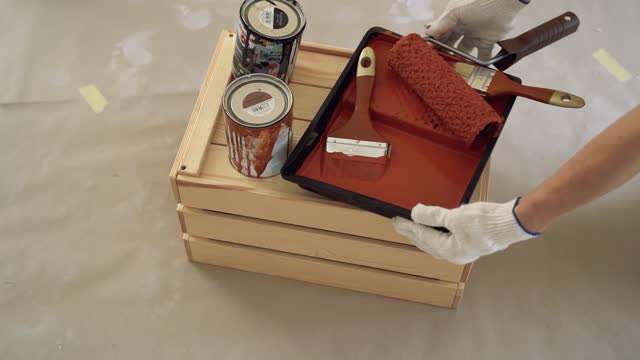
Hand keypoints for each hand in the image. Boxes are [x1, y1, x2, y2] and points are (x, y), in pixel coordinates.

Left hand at [392, 198, 538, 263]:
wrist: (512, 223)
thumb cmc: (486, 223)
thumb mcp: (456, 217)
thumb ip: (433, 216)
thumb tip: (415, 213)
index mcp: (450, 251)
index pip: (422, 237)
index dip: (408, 227)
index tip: (395, 220)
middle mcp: (455, 254)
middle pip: (427, 243)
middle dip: (412, 233)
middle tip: (399, 223)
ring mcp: (463, 249)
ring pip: (436, 242)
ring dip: (423, 234)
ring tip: (412, 226)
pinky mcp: (469, 242)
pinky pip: (446, 238)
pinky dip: (436, 232)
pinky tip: (434, 226)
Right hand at [424, 0, 529, 59]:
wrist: (502, 2)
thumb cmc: (478, 2)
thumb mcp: (454, 14)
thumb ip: (440, 25)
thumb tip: (427, 32)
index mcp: (452, 19)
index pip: (440, 34)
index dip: (434, 44)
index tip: (429, 54)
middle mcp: (462, 28)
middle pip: (450, 44)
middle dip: (445, 53)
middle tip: (440, 64)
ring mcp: (474, 35)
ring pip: (464, 51)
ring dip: (459, 60)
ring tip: (454, 69)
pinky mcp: (487, 41)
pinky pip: (483, 55)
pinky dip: (480, 64)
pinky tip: (473, 70)